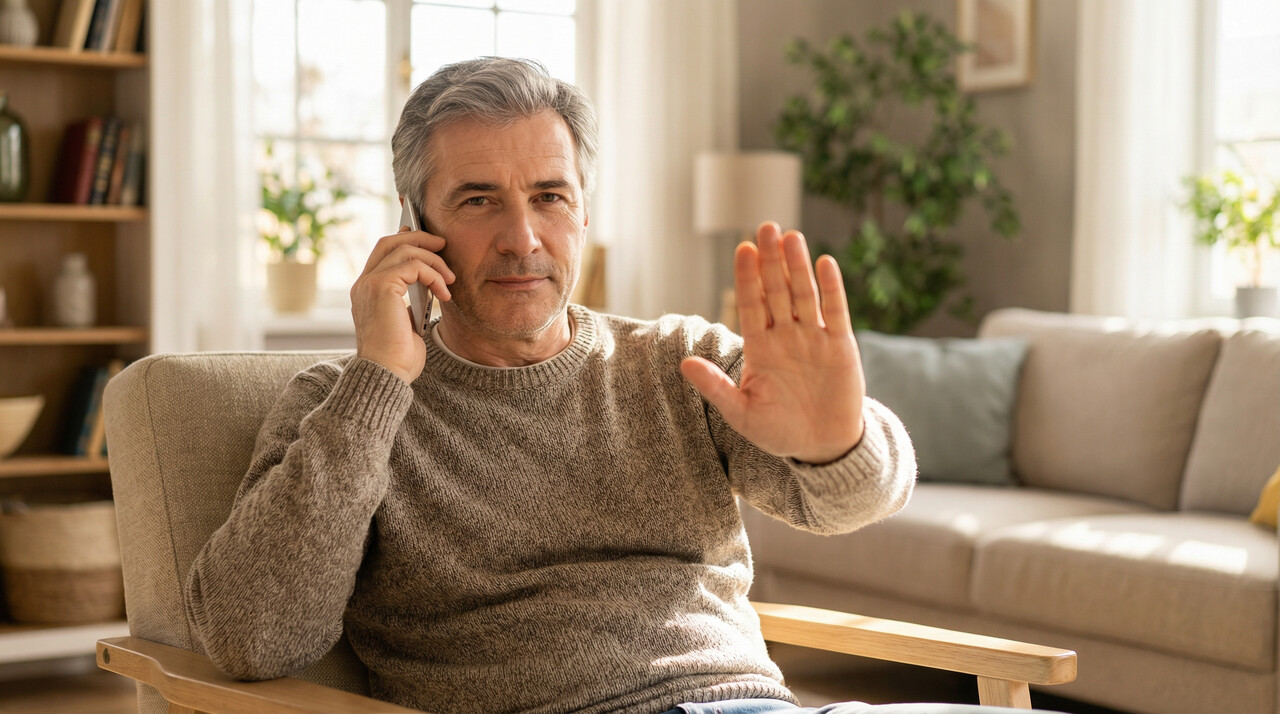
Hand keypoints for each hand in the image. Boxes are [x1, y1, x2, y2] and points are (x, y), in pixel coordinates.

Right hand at [351, 226, 454, 383]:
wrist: (387, 374)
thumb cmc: (398, 358)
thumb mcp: (405, 323)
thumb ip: (409, 302)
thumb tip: (426, 287)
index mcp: (366, 291)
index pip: (382, 253)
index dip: (404, 240)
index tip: (428, 241)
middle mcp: (363, 284)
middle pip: (389, 242)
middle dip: (419, 238)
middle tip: (443, 244)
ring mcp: (370, 283)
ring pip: (404, 250)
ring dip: (433, 261)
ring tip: (450, 279)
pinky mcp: (382, 286)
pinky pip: (413, 265)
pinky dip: (434, 275)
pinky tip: (444, 293)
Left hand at [681, 222, 865, 463]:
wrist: (821, 447)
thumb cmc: (778, 431)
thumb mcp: (741, 413)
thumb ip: (715, 387)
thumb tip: (683, 364)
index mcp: (760, 347)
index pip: (751, 304)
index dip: (747, 277)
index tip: (742, 249)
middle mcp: (786, 336)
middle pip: (776, 290)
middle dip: (771, 260)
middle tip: (765, 227)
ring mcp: (813, 338)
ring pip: (804, 294)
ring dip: (798, 266)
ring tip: (791, 236)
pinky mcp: (840, 346)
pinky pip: (835, 312)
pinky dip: (831, 288)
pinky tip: (824, 263)